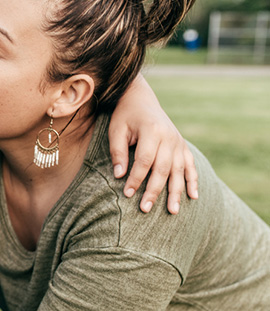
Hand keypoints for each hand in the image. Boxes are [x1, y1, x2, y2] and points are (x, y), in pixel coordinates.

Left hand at [109, 74, 197, 213]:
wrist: (140, 99)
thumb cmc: (125, 116)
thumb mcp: (116, 130)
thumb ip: (118, 151)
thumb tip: (119, 175)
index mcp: (152, 131)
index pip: (145, 160)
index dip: (136, 178)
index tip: (127, 193)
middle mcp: (169, 137)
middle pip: (163, 169)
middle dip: (154, 191)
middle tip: (145, 209)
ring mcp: (179, 141)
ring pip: (179, 171)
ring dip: (176, 192)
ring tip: (172, 211)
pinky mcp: (183, 145)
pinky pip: (191, 165)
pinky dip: (193, 181)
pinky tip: (194, 197)